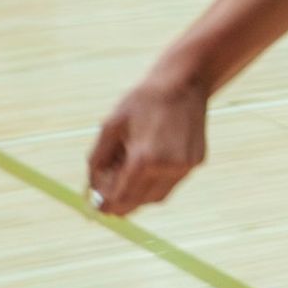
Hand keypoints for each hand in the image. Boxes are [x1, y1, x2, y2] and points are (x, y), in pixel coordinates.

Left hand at [87, 69, 210, 216]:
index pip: (120, 198)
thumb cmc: (144, 100)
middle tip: (108, 194)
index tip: (96, 205)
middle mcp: (168, 167)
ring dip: (139, 193)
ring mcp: (185, 166)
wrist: (184, 81)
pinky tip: (150, 159)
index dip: (105, 205)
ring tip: (128, 169)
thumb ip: (97, 160)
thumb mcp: (112, 125)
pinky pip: (171, 183)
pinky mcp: (196, 162)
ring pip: (157, 197)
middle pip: (138, 202)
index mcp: (144, 158)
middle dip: (120, 202)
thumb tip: (91, 190)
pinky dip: (156, 180)